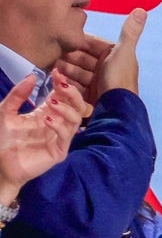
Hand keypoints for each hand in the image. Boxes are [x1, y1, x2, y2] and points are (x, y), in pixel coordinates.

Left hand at [0, 71, 86, 202]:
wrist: (0, 164)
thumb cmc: (3, 139)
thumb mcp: (5, 112)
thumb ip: (18, 95)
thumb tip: (32, 76)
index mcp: (47, 113)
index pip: (63, 96)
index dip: (62, 83)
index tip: (56, 72)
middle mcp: (57, 123)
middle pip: (77, 105)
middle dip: (72, 93)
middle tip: (62, 84)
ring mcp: (60, 137)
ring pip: (77, 119)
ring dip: (67, 108)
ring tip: (52, 103)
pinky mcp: (59, 151)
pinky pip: (66, 136)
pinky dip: (59, 125)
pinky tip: (47, 120)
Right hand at [61, 9, 146, 102]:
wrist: (116, 110)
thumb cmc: (120, 79)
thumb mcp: (123, 52)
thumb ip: (130, 31)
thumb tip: (141, 10)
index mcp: (115, 56)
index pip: (91, 44)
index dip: (76, 42)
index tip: (60, 39)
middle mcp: (107, 68)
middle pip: (81, 58)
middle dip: (67, 57)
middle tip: (51, 56)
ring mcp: (98, 83)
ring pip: (76, 72)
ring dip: (64, 70)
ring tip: (52, 69)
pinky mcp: (91, 96)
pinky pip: (75, 86)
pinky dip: (66, 83)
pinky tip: (57, 81)